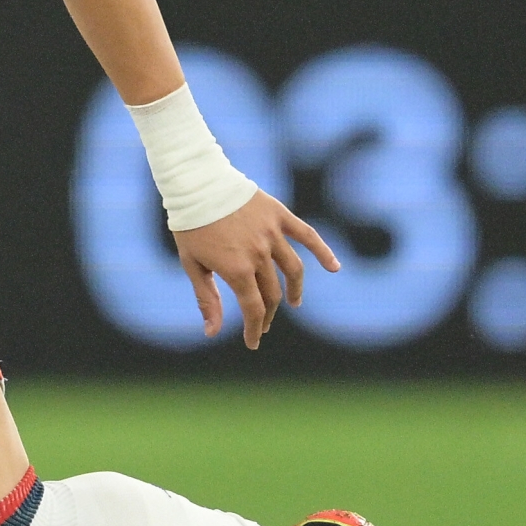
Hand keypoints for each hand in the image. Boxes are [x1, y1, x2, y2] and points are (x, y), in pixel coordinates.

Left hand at [174, 189, 339, 349]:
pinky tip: (334, 267)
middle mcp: (259, 254)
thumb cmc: (190, 226)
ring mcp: (272, 234)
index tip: (253, 342)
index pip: (254, 309)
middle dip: (267, 313)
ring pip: (293, 270)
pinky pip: (307, 236)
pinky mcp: (280, 215)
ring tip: (292, 303)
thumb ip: (207, 299)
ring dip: (294, 290)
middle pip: (272, 293)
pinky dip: (323, 252)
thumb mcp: (192, 265)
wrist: (197, 183)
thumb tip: (212, 333)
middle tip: (262, 322)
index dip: (255, 329)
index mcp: (237, 269)